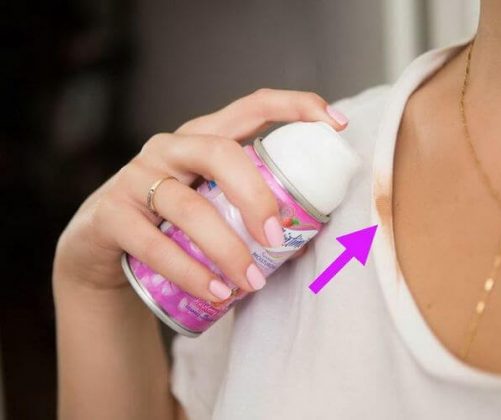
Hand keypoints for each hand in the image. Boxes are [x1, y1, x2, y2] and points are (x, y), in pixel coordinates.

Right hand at [53, 89, 347, 301]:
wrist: (103, 249)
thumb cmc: (175, 225)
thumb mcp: (213, 206)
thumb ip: (248, 211)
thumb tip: (305, 237)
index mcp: (204, 138)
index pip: (252, 106)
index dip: (295, 108)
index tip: (337, 125)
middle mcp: (171, 148)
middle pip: (221, 152)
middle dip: (258, 196)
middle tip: (280, 238)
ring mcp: (137, 177)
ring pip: (189, 206)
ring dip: (227, 249)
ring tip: (251, 283)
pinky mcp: (111, 214)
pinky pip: (152, 243)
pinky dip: (189, 271)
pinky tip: (215, 293)